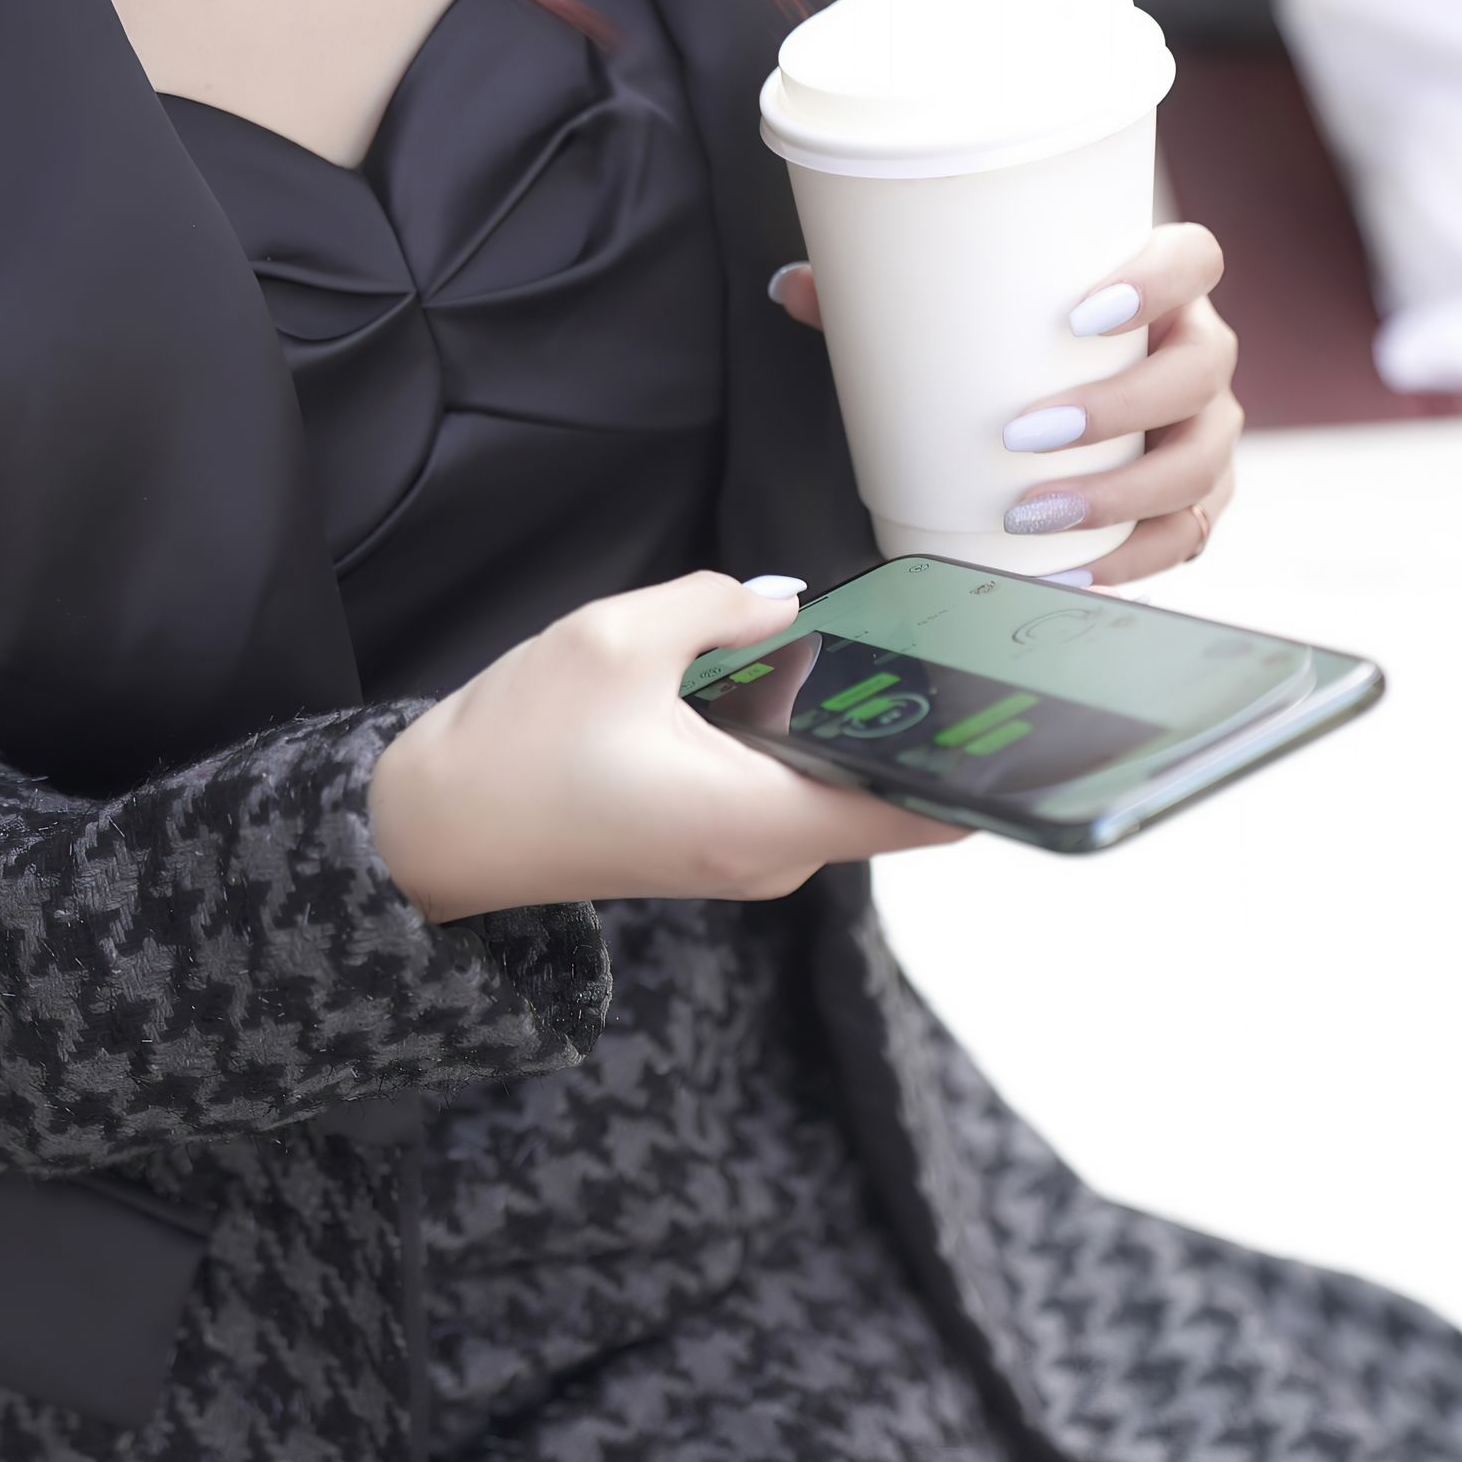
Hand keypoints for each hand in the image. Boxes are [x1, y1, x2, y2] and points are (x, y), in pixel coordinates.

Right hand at [368, 571, 968, 922]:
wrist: (430, 832)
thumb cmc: (516, 748)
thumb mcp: (616, 640)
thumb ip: (721, 606)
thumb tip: (787, 602)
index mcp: (761, 818)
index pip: (917, 813)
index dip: (981, 770)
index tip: (1031, 718)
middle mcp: (767, 855)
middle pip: (883, 792)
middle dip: (910, 723)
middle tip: (950, 643)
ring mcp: (740, 858)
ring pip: (832, 784)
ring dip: (840, 724)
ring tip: (852, 648)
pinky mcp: (711, 847)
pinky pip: (788, 789)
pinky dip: (796, 739)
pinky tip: (777, 680)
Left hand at [772, 221, 1241, 586]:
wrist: (1066, 382)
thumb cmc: (1021, 336)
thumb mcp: (963, 306)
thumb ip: (885, 291)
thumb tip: (792, 287)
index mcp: (1161, 286)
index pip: (1195, 259)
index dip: (1158, 281)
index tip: (1083, 313)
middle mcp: (1198, 353)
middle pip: (1199, 372)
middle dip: (1120, 408)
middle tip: (1026, 433)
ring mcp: (1203, 429)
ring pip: (1199, 462)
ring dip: (1123, 494)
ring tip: (1036, 512)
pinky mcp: (1194, 498)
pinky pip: (1185, 534)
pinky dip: (1134, 559)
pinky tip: (1079, 571)